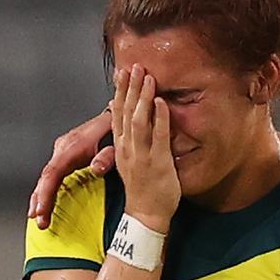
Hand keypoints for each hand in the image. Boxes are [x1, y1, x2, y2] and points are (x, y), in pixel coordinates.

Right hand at [28, 107, 113, 229]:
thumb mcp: (117, 143)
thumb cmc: (116, 130)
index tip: (41, 210)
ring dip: (41, 198)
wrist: (116, 116)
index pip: (53, 173)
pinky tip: (45, 205)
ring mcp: (63, 152)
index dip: (45, 193)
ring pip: (47, 177)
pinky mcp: (66, 156)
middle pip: (46, 177)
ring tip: (41, 220)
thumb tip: (96, 169)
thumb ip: (108, 156)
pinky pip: (53, 176)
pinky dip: (47, 191)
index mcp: (73, 146)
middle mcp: (63, 148)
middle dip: (40, 201)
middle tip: (42, 222)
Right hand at [113, 65, 179, 231]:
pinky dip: (159, 118)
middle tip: (134, 65)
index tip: (120, 72)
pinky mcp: (157, 162)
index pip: (117, 114)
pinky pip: (158, 136)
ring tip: (147, 77)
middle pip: (125, 111)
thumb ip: (131, 141)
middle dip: (130, 87)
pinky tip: (162, 102)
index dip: (119, 92)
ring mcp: (141, 154)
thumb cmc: (143, 188)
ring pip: (138, 120)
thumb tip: (130, 120)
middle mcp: (128, 148)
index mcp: (121, 147)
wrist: (146, 214)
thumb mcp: (131, 161)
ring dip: (143, 97)